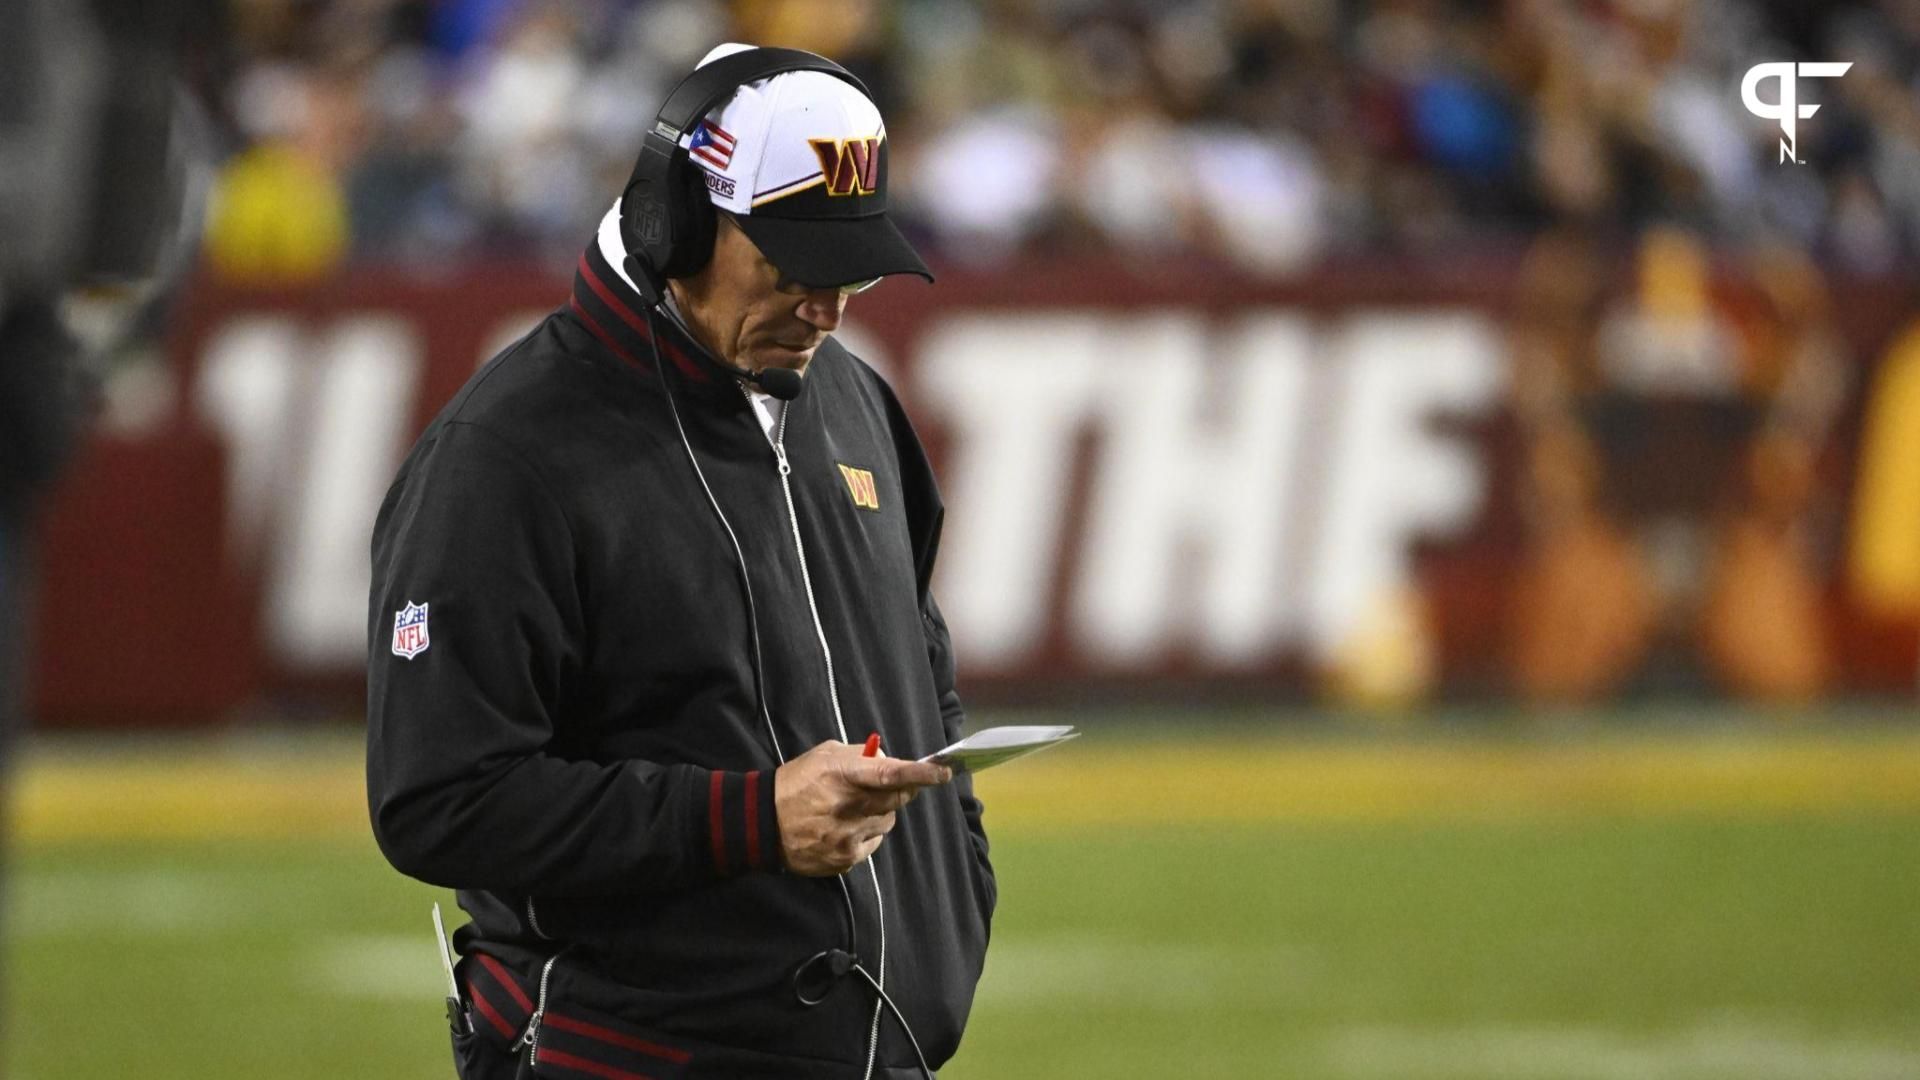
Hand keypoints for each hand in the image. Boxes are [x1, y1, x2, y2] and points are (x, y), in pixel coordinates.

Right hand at [774, 739, 952, 875]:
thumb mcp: (826, 755)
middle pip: (897, 800)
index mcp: (842, 776)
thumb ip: (862, 756)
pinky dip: (866, 833)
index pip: (890, 774)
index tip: (943, 772)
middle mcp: (847, 807)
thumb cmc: (797, 782)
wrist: (763, 823)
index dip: (919, 774)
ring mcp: (846, 836)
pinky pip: (873, 843)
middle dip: (901, 790)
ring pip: (887, 822)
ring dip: (879, 812)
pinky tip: (843, 827)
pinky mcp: (845, 858)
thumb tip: (893, 762)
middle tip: (889, 785)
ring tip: (852, 808)